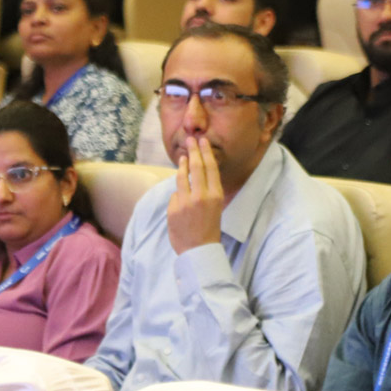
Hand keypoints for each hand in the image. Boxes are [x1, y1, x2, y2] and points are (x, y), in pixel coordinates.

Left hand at [167, 135, 224, 253]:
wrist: (199, 250)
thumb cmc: (209, 228)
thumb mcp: (215, 207)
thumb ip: (207, 192)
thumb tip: (193, 177)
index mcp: (216, 195)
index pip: (211, 168)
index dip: (206, 153)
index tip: (203, 141)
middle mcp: (202, 196)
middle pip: (197, 167)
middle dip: (194, 151)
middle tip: (191, 139)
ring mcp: (186, 202)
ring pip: (182, 178)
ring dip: (182, 166)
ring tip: (182, 157)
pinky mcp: (174, 210)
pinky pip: (175, 196)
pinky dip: (177, 196)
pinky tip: (180, 201)